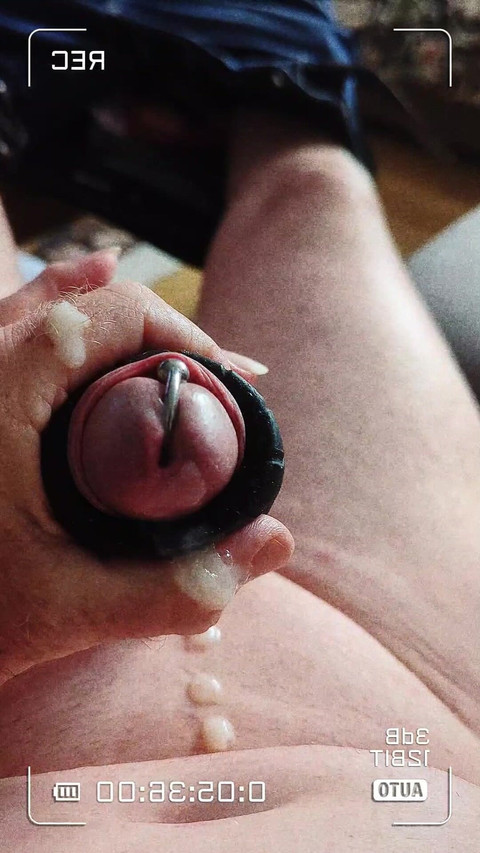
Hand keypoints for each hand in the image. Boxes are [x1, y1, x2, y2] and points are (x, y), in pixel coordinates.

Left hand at [0, 252, 292, 683]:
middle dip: (165, 338)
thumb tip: (274, 544)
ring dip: (120, 324)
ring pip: (45, 307)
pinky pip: (10, 323)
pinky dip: (56, 301)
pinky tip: (83, 293)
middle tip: (218, 389)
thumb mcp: (63, 610)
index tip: (227, 388)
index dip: (185, 339)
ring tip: (182, 351)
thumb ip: (175, 586)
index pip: (113, 316)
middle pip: (87, 305)